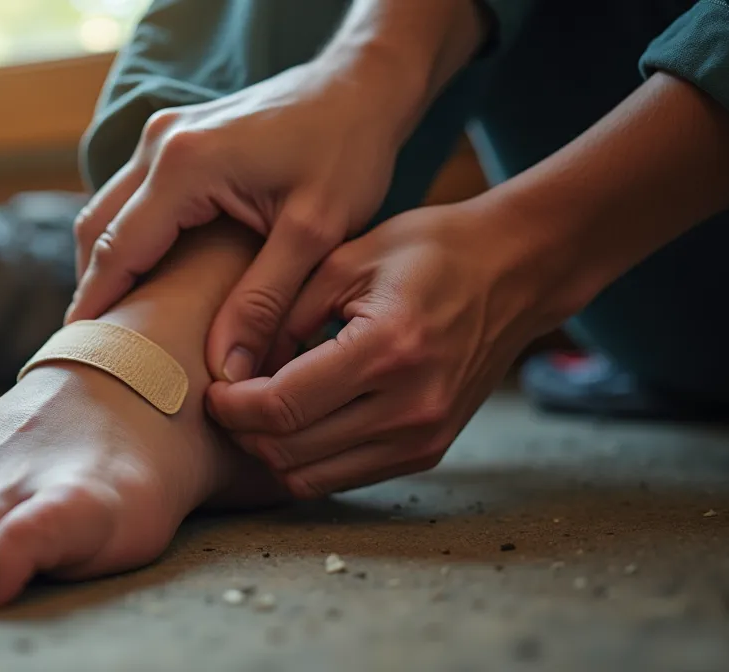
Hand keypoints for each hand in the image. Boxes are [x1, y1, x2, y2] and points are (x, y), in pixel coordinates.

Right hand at [68, 56, 416, 381]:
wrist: (362, 86)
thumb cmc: (347, 151)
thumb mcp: (314, 233)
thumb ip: (265, 302)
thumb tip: (225, 370)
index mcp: (185, 165)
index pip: (116, 250)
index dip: (95, 308)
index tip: (83, 358)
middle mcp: (160, 143)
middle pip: (96, 229)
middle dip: (92, 291)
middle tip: (99, 352)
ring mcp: (164, 135)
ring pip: (107, 211)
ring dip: (107, 265)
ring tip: (119, 325)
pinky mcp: (177, 137)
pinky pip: (132, 196)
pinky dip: (128, 240)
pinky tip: (147, 281)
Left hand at [206, 203, 572, 496]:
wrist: (516, 271)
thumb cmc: (431, 250)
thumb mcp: (349, 257)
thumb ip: (282, 310)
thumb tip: (226, 363)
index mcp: (387, 350)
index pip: (282, 407)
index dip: (231, 406)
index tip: (212, 388)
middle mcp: (409, 406)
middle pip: (290, 452)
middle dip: (242, 432)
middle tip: (223, 400)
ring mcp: (423, 436)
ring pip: (311, 477)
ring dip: (270, 452)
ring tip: (254, 412)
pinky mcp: (429, 450)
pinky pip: (344, 477)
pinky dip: (307, 459)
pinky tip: (295, 422)